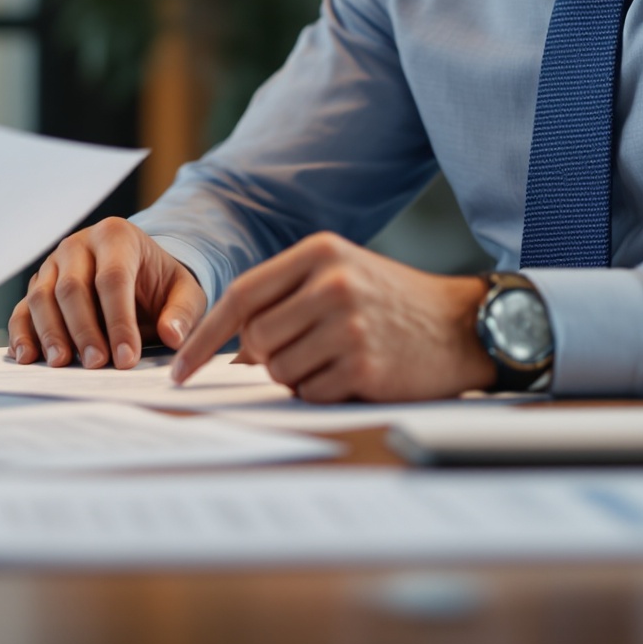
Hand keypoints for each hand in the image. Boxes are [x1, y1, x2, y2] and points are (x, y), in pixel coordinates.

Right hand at [8, 217, 207, 369]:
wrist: (138, 273)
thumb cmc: (160, 284)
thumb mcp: (184, 292)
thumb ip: (182, 312)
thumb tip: (173, 336)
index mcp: (116, 236)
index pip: (112, 278)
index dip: (119, 321)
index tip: (127, 358)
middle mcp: (77, 245)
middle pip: (71, 287)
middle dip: (83, 330)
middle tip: (96, 364)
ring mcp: (52, 265)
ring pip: (41, 298)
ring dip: (50, 333)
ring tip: (62, 363)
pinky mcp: (37, 287)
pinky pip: (22, 310)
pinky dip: (21, 334)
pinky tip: (27, 357)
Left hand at [171, 233, 493, 401]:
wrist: (462, 325)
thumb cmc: (391, 301)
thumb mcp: (339, 275)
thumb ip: (283, 299)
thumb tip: (231, 350)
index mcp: (318, 252)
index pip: (240, 296)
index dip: (204, 336)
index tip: (180, 369)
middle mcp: (331, 283)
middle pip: (255, 338)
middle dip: (265, 356)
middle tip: (302, 350)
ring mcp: (348, 324)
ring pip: (278, 369)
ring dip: (295, 373)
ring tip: (333, 357)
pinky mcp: (364, 365)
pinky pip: (309, 391)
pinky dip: (320, 390)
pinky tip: (352, 372)